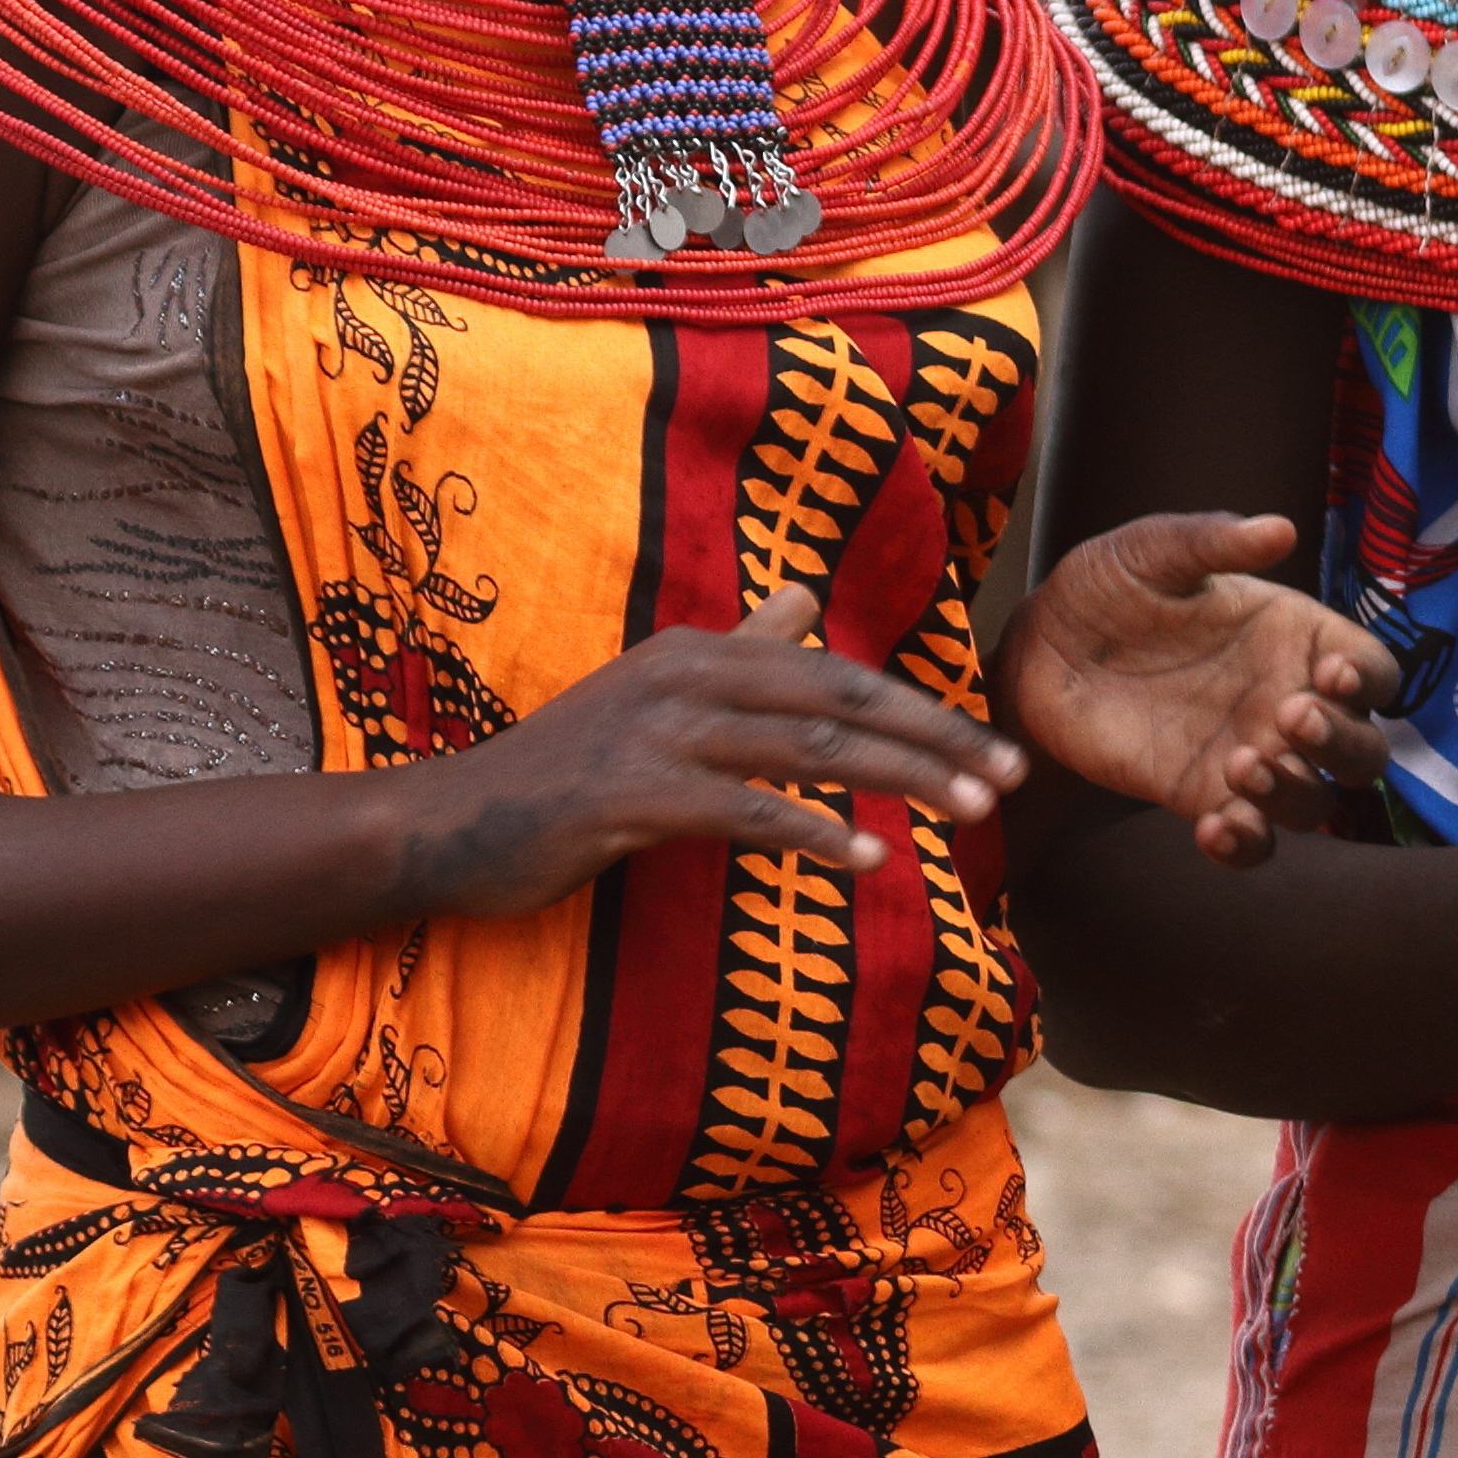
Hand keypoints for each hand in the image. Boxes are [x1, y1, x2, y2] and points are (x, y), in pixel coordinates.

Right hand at [389, 584, 1026, 917]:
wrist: (446, 826)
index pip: (840, 676)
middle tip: (1011, 780)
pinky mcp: (628, 794)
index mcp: (704, 652)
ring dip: (898, 781)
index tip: (996, 751)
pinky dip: (811, 832)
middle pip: (842, 702)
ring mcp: (656, 732)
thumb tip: (802, 599)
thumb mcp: (657, 696)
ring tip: (968, 813)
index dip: (925, 712)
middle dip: (936, 739)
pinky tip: (865, 858)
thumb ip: (738, 650)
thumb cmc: (563, 770)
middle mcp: (688, 676)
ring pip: (808, 749)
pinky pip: (742, 810)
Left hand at [1007, 510, 1395, 864]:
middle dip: (1342, 744)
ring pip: (1314, 803)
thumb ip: (1213, 542)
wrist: (1040, 651)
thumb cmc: (1107, 587)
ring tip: (1241, 766)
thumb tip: (1280, 527)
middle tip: (1289, 717)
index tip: (1330, 673)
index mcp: (1296, 638)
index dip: (1369, 678)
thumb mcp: (1153, 551)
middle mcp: (1286, 702)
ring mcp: (1249, 756)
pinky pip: (1252, 842)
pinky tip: (1213, 826)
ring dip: (1294, 794)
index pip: (1372, 670)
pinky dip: (1245, 845)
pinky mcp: (1201, 797)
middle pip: (1363, 751)